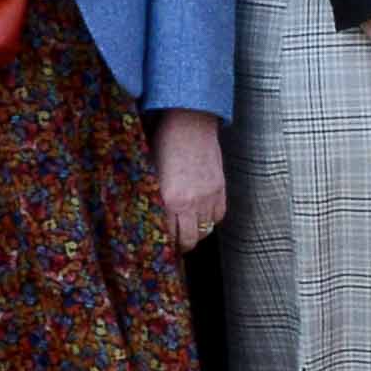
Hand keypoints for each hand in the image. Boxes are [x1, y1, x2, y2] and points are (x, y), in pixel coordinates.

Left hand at [151, 110, 228, 250]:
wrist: (190, 124)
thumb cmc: (164, 145)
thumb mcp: (151, 173)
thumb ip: (152, 198)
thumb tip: (148, 217)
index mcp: (169, 200)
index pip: (168, 236)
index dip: (164, 244)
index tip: (160, 246)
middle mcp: (190, 203)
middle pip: (189, 240)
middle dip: (181, 246)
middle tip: (174, 245)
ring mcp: (209, 197)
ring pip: (205, 231)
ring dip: (196, 233)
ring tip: (187, 229)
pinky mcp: (221, 189)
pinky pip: (218, 217)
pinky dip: (210, 219)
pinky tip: (201, 214)